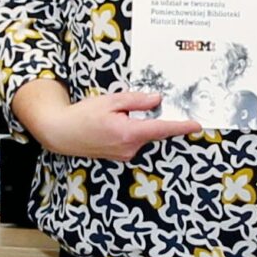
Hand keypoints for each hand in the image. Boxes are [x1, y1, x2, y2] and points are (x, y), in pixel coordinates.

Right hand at [32, 89, 204, 161]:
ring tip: (111, 116)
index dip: (181, 127)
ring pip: (142, 135)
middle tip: (125, 108)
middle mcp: (129, 148)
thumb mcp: (111, 101)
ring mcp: (125, 154)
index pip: (162, 129)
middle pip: (151, 130)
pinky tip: (111, 125)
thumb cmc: (82, 115)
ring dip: (135, 123)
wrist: (60, 133)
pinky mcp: (120, 156)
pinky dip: (129, 130)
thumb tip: (156, 100)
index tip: (196, 125)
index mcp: (128, 132)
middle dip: (147, 117)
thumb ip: (136, 101)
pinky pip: (133, 140)